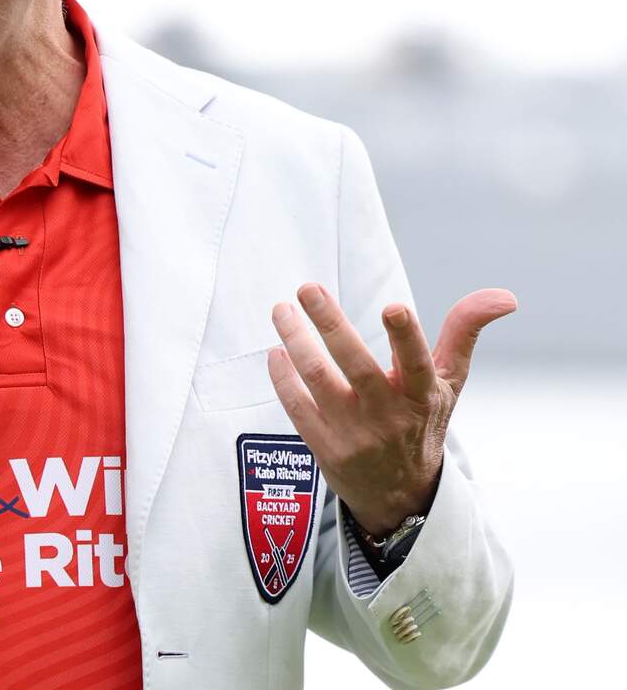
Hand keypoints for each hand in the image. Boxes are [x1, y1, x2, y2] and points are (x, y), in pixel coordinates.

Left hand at [266, 283, 517, 536]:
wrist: (401, 494)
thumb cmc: (423, 423)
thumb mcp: (450, 383)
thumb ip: (464, 333)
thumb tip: (505, 296)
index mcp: (423, 396)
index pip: (418, 364)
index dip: (407, 337)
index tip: (393, 307)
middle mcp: (388, 415)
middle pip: (356, 365)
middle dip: (330, 323)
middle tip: (308, 288)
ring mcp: (354, 433)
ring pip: (318, 379)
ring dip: (296, 341)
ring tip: (281, 310)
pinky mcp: (324, 446)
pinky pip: (296, 405)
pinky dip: (282, 376)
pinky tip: (277, 352)